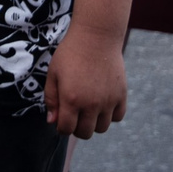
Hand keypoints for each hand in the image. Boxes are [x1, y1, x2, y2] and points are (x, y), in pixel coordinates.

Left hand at [43, 24, 127, 139]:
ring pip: (102, 128)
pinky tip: (102, 103)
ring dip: (93, 123)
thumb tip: (52, 122)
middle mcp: (91, 104)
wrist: (95, 38)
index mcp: (71, 99)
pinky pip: (117, 118)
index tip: (61, 120)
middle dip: (77, 128)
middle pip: (86, 133)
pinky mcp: (121, 96)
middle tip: (74, 115)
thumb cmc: (70, 54)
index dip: (61, 127)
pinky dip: (110, 115)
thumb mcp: (53, 74)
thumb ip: (51, 99)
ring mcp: (108, 101)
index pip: (66, 129)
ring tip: (87, 108)